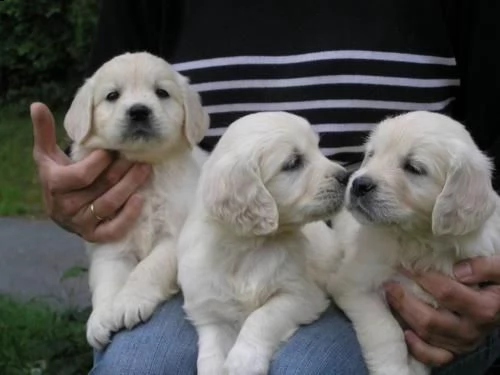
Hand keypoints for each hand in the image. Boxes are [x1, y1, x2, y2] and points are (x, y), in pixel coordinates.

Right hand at [31, 102, 151, 241]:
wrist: (58, 206)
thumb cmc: (58, 175)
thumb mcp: (48, 154)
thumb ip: (44, 131)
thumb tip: (37, 105)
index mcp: (55, 185)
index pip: (82, 175)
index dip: (99, 162)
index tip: (111, 149)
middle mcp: (66, 207)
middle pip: (102, 187)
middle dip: (122, 169)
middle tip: (138, 155)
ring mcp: (80, 223)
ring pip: (110, 204)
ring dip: (131, 186)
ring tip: (145, 169)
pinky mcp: (93, 235)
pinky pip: (113, 230)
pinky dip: (128, 217)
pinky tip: (140, 199)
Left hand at [384, 256, 499, 366]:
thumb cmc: (497, 283)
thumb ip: (486, 267)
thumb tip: (458, 270)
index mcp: (484, 308)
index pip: (446, 293)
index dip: (422, 278)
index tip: (406, 265)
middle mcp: (471, 329)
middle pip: (430, 319)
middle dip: (405, 301)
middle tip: (390, 284)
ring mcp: (462, 343)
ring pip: (427, 335)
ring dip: (404, 316)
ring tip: (390, 297)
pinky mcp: (455, 350)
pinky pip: (434, 357)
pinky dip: (417, 348)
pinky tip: (405, 333)